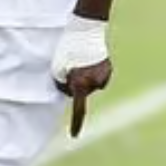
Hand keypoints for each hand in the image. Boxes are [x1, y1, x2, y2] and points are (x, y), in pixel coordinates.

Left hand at [52, 15, 110, 137]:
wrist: (86, 29)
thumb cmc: (67, 49)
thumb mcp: (57, 69)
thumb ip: (63, 85)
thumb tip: (70, 90)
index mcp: (80, 84)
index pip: (78, 109)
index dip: (75, 123)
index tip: (74, 136)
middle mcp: (95, 83)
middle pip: (81, 93)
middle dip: (75, 85)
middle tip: (69, 69)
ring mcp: (104, 76)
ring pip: (90, 84)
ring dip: (83, 77)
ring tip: (78, 60)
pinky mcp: (108, 68)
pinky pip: (97, 76)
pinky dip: (92, 71)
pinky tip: (88, 59)